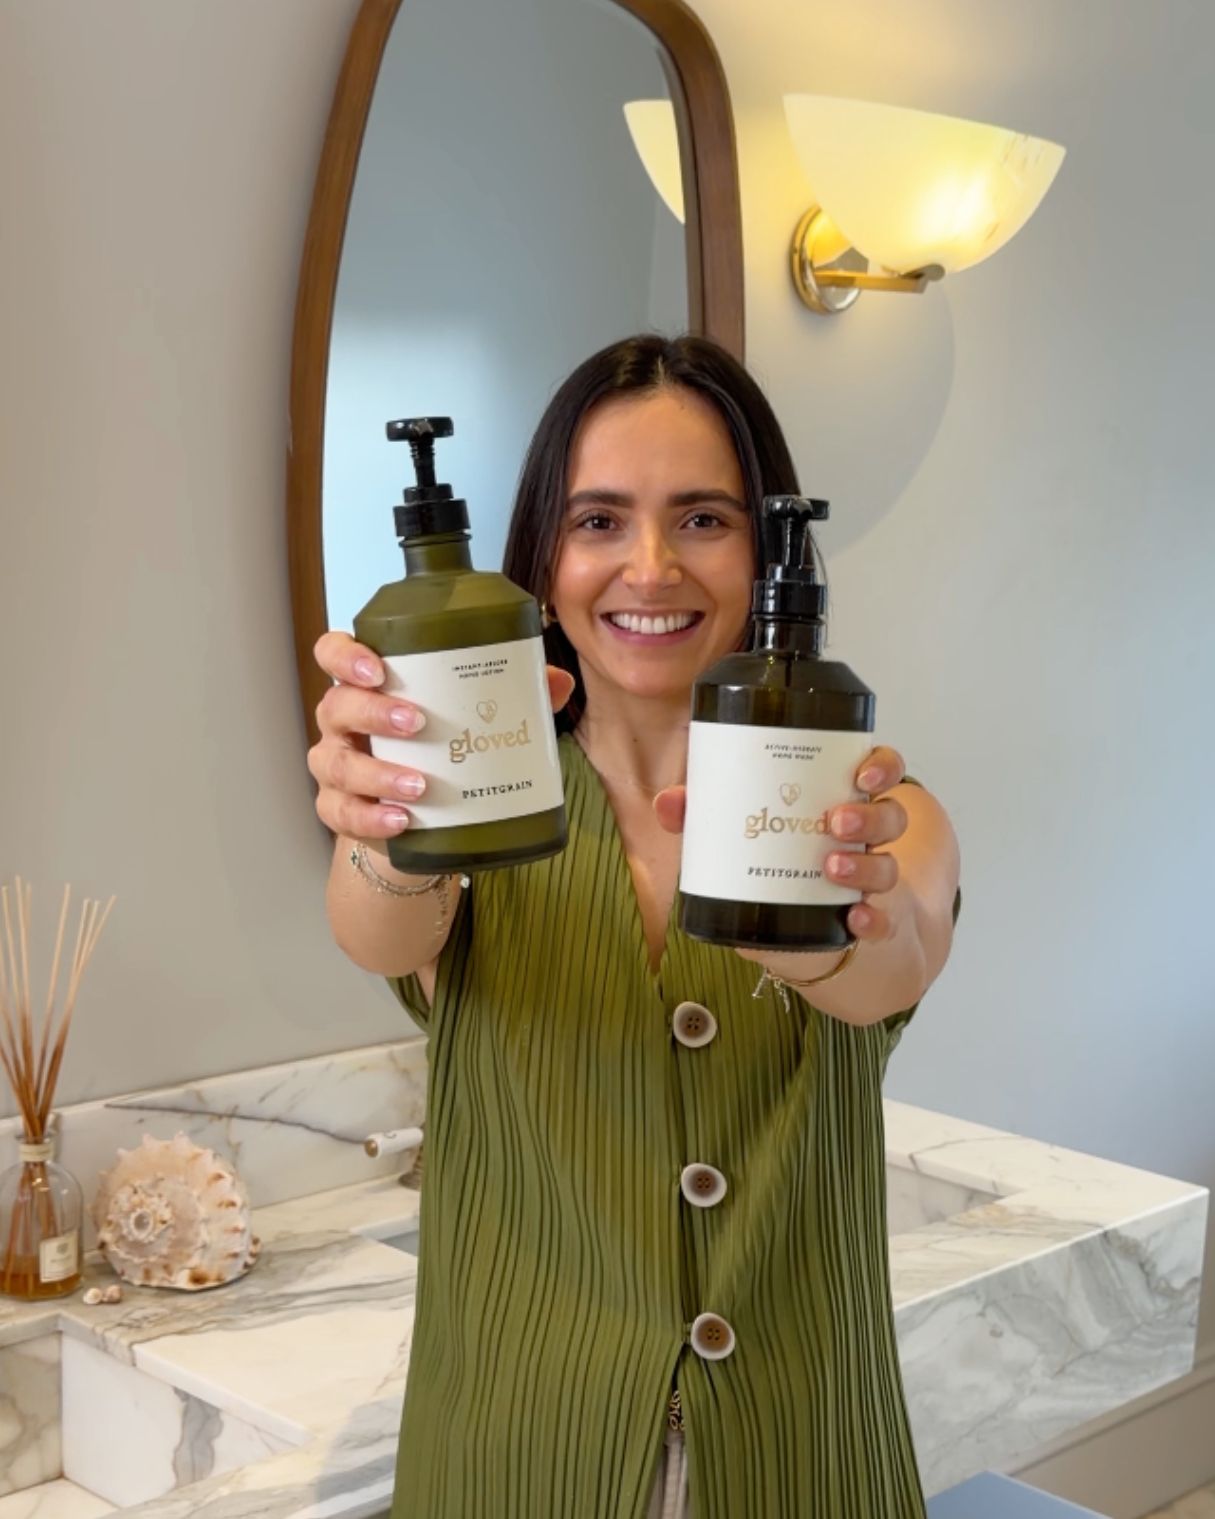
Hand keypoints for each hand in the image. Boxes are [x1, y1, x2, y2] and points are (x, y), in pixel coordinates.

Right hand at [308, 632, 575, 847]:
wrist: (420, 818)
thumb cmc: (439, 749)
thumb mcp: (469, 717)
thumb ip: (511, 695)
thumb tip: (557, 683)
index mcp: (367, 685)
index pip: (334, 653)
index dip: (345, 656)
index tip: (377, 668)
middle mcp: (343, 722)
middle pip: (337, 706)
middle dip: (374, 712)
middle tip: (417, 722)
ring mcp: (337, 766)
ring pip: (337, 764)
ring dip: (378, 773)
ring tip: (420, 784)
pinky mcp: (340, 810)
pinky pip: (342, 813)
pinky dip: (371, 818)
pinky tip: (401, 820)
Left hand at [653, 744, 909, 942]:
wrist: (815, 941)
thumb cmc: (780, 872)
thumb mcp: (744, 843)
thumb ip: (706, 820)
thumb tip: (668, 803)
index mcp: (842, 806)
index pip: (879, 772)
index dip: (881, 765)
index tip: (862, 769)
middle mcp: (865, 841)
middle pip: (890, 815)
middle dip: (867, 814)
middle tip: (835, 820)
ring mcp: (872, 882)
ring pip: (889, 864)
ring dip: (865, 863)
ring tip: (832, 865)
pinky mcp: (874, 924)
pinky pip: (885, 920)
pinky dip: (874, 919)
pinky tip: (857, 917)